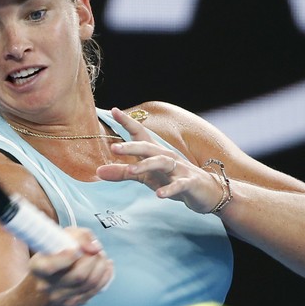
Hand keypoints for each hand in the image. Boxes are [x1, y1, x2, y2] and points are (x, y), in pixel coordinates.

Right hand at [28, 227, 113, 305]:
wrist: (50, 278)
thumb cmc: (57, 252)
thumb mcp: (61, 236)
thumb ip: (79, 236)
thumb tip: (95, 248)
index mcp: (38, 266)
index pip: (51, 267)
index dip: (68, 258)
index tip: (78, 249)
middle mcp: (46, 285)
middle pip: (78, 275)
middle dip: (93, 259)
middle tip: (97, 250)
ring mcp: (59, 297)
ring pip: (90, 283)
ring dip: (102, 266)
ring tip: (101, 256)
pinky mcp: (73, 303)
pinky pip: (96, 289)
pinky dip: (105, 275)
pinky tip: (106, 266)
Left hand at [96, 107, 225, 213]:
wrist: (206, 192)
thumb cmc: (172, 180)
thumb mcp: (145, 177)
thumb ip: (123, 173)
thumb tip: (98, 171)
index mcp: (155, 152)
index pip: (140, 134)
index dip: (127, 123)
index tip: (114, 111)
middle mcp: (167, 157)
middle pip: (148, 148)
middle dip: (131, 147)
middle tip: (113, 148)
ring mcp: (180, 169)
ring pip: (162, 163)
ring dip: (146, 165)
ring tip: (131, 170)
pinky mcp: (190, 183)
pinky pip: (179, 185)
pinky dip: (169, 189)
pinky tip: (159, 195)